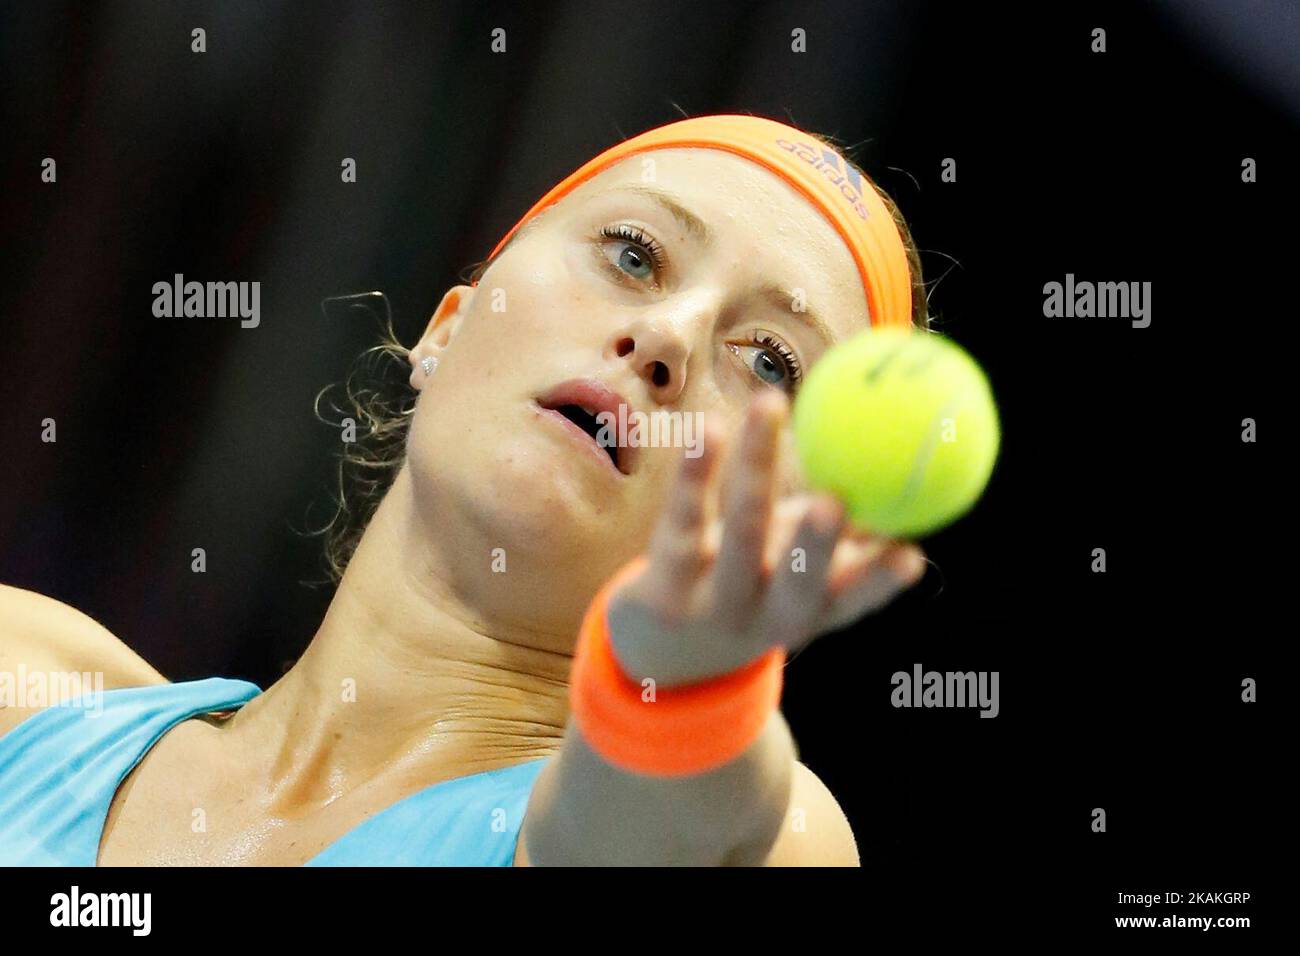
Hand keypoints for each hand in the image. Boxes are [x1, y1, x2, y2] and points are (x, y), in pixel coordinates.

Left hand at [606, 389, 926, 686]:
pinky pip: (682, 520)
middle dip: (817, 546)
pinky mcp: (665, 584)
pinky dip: (696, 472)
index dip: (881, 582)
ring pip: (739, 532)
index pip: (852, 601)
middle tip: (835, 501)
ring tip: (771, 406)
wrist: (665, 655)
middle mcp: (765, 616)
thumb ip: (854, 539)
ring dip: (757, 467)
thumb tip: (920, 478)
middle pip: (795, 581)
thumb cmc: (753, 588)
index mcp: (809, 614)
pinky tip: (708, 428)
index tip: (910, 555)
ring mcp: (714, 604)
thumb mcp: (800, 575)